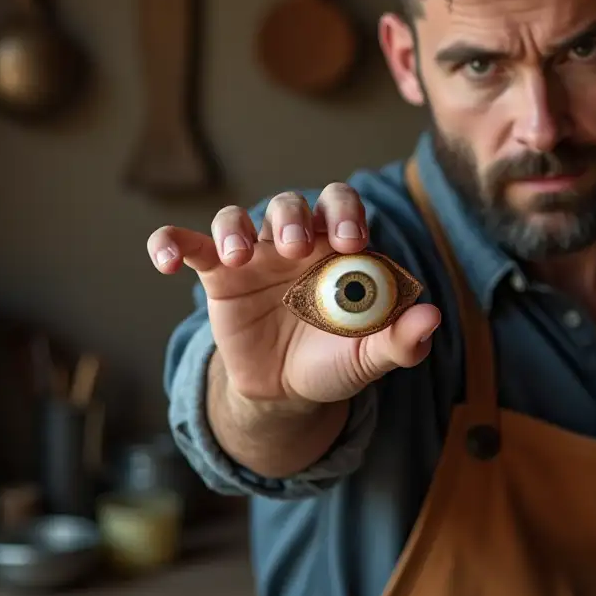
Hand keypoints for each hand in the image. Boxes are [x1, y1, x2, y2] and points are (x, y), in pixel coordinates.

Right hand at [148, 183, 440, 406]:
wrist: (287, 391)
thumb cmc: (334, 360)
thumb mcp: (369, 357)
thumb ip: (402, 339)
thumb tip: (432, 317)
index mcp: (337, 248)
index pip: (342, 207)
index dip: (345, 214)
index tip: (349, 243)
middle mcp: (295, 240)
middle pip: (290, 204)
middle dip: (291, 217)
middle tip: (293, 246)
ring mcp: (253, 254)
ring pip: (237, 217)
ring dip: (235, 227)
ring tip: (239, 255)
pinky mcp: (216, 273)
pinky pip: (187, 244)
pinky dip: (170, 242)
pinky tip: (163, 258)